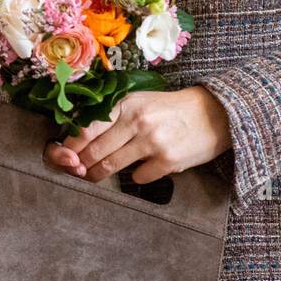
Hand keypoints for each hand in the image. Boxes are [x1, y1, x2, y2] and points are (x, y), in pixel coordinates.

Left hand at [42, 87, 232, 184]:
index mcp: (128, 103)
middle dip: (81, 165)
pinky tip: (145, 167)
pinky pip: (138, 178)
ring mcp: (152, 142)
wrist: (215, 114)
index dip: (69, 146)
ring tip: (98, 174)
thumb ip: (115, 116)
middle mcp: (138, 121)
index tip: (64, 156)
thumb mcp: (142, 102)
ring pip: (109, 167)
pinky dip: (137, 176)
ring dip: (99, 174)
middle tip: (78, 170)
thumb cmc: (172, 109)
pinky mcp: (167, 161)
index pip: (86, 128)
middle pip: (94, 151)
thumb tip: (80, 140)